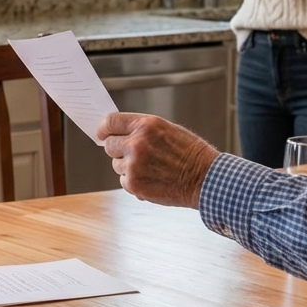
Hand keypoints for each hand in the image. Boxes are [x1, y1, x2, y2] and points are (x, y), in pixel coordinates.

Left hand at [97, 112, 218, 207]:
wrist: (204, 178)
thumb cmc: (189, 153)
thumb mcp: (167, 129)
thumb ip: (141, 130)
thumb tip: (117, 133)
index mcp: (146, 125)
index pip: (111, 122)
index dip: (104, 128)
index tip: (102, 133)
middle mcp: (136, 143)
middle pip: (109, 145)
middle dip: (117, 149)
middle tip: (133, 153)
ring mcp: (133, 165)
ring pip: (116, 164)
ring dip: (128, 166)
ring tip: (151, 167)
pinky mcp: (134, 184)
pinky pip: (123, 180)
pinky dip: (134, 181)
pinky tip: (152, 179)